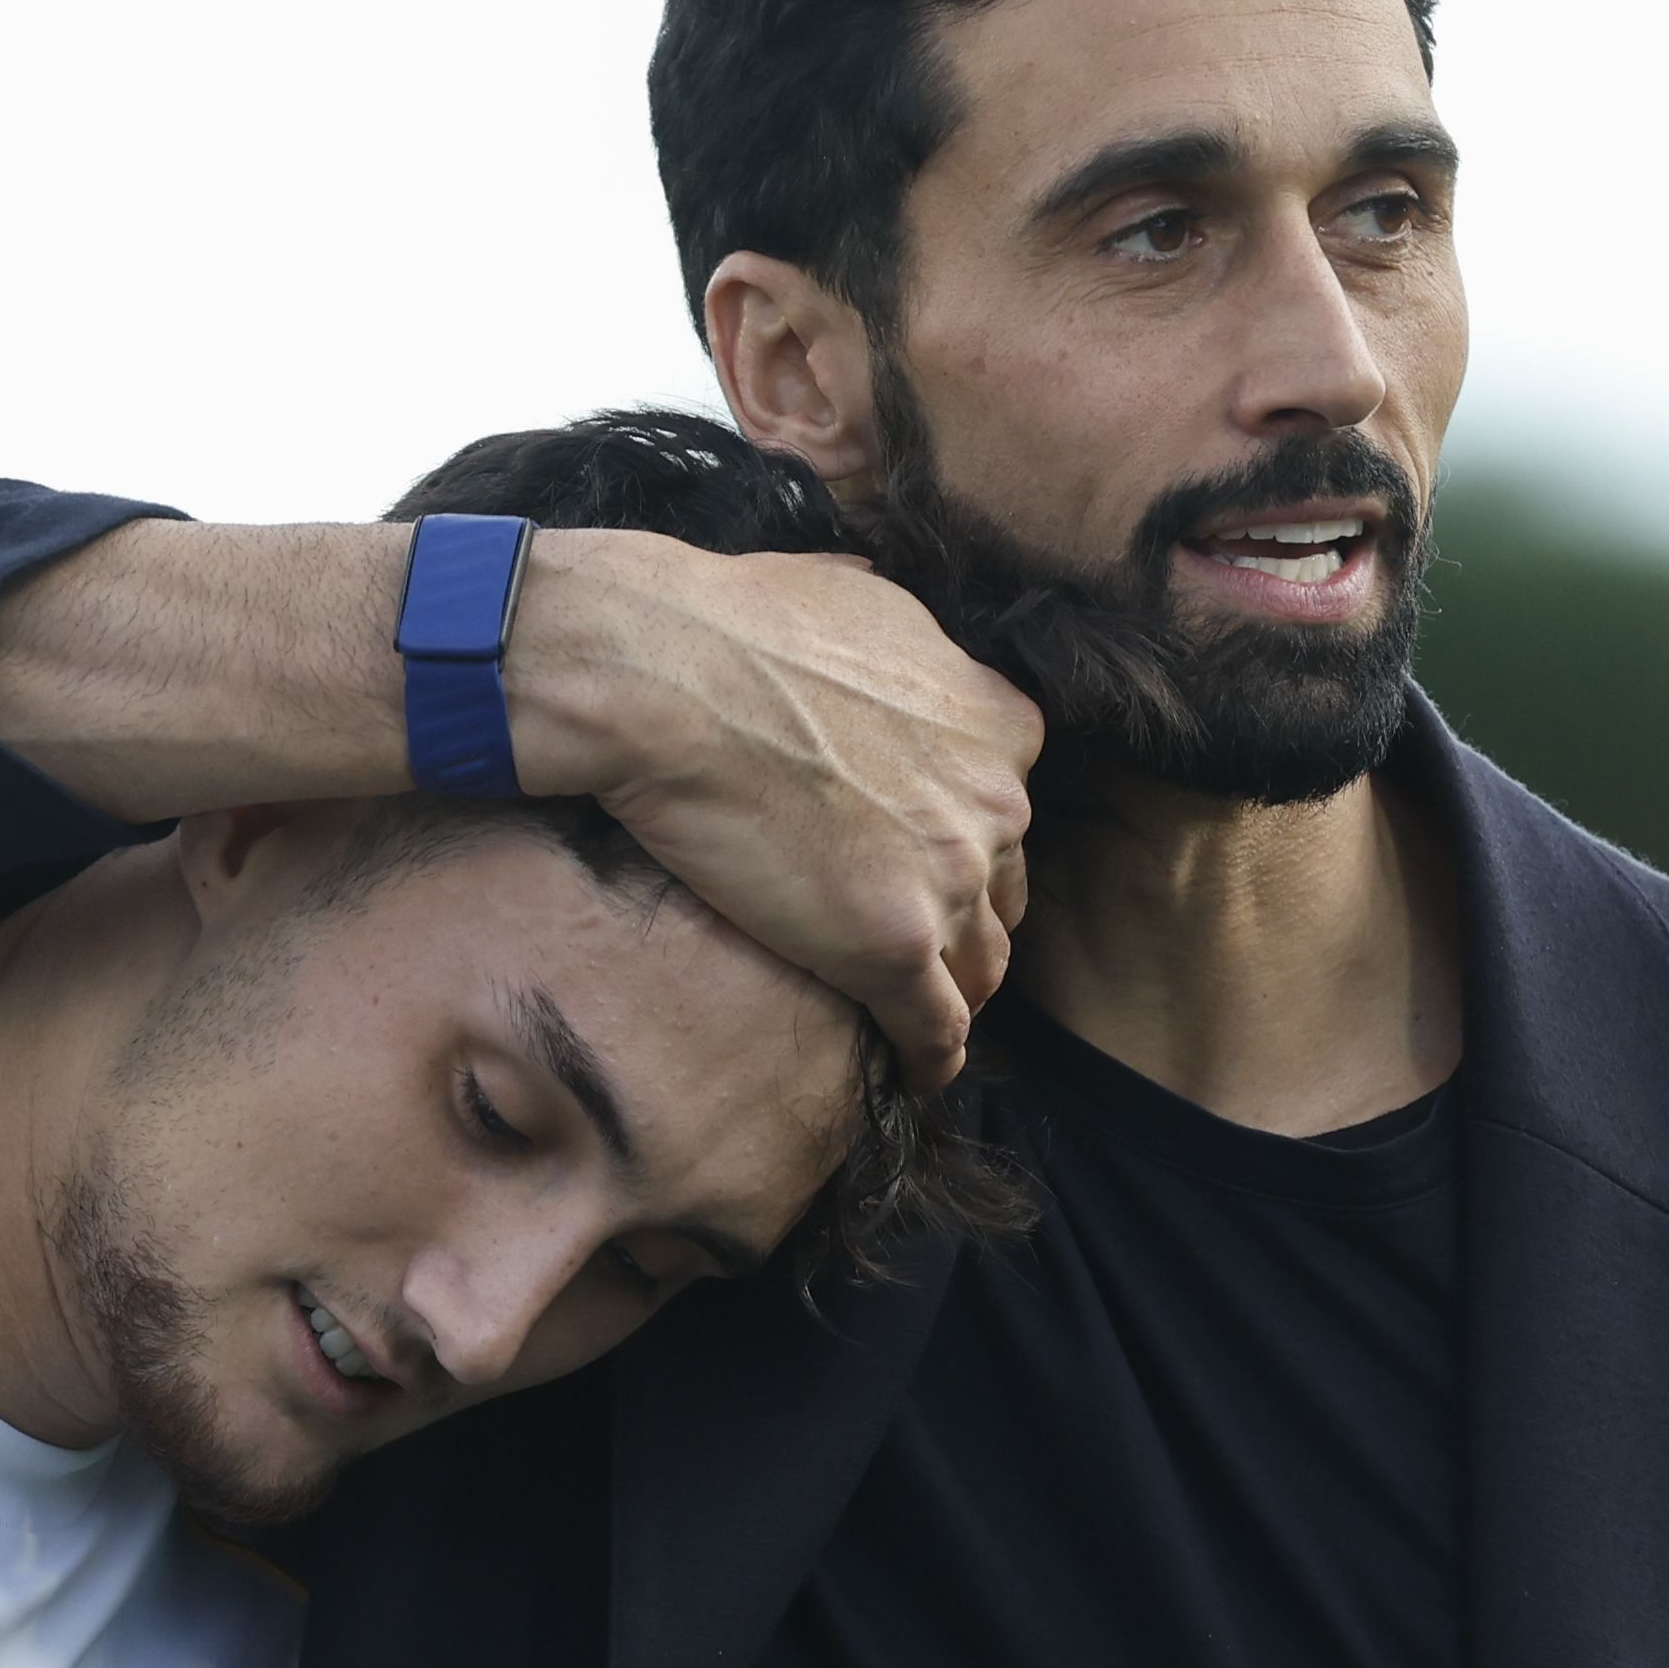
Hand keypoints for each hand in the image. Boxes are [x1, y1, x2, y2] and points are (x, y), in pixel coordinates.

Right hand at [506, 530, 1039, 1086]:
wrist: (665, 674)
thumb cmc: (734, 623)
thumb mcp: (855, 597)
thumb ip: (900, 641)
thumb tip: (881, 633)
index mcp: (997, 724)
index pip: (1003, 814)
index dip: (964, 848)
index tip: (927, 869)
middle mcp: (995, 803)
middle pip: (1001, 894)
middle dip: (963, 920)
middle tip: (912, 943)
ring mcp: (950, 878)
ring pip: (977, 968)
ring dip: (947, 992)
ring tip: (909, 1014)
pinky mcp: (894, 946)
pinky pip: (935, 1029)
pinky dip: (927, 1056)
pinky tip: (910, 1070)